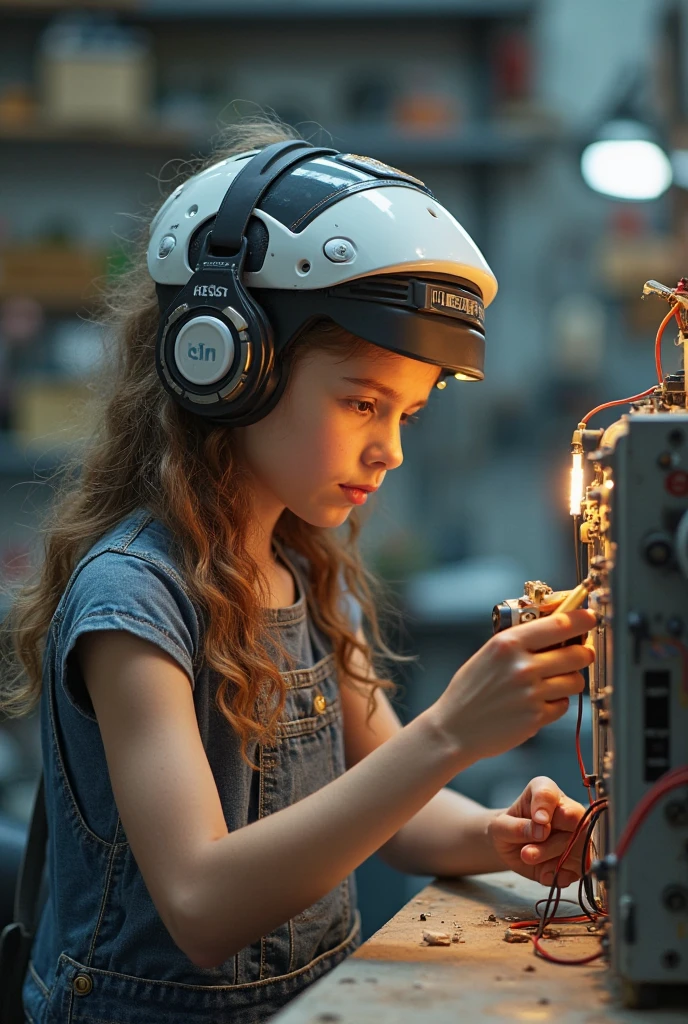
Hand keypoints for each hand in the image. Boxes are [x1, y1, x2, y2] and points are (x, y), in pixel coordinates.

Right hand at [432, 609, 596, 762]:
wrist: (455, 728)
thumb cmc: (471, 690)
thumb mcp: (490, 652)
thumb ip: (522, 639)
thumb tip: (560, 627)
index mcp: (509, 643)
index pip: (560, 624)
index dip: (582, 619)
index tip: (590, 618)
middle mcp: (522, 666)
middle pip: (577, 653)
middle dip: (583, 653)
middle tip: (580, 653)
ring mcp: (531, 693)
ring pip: (576, 680)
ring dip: (570, 680)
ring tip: (552, 682)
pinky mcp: (536, 717)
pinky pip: (564, 704)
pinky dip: (557, 703)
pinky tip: (538, 702)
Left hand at [486, 776, 586, 886]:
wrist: (511, 847)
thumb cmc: (508, 828)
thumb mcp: (501, 826)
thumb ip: (517, 827)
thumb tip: (540, 830)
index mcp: (545, 791)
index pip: (550, 794)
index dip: (545, 807)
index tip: (539, 820)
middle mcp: (567, 809)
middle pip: (574, 823)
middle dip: (549, 844)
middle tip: (526, 853)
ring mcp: (577, 834)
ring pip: (577, 849)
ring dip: (552, 861)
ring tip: (529, 858)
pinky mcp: (580, 858)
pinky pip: (578, 870)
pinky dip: (559, 875)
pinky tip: (543, 871)